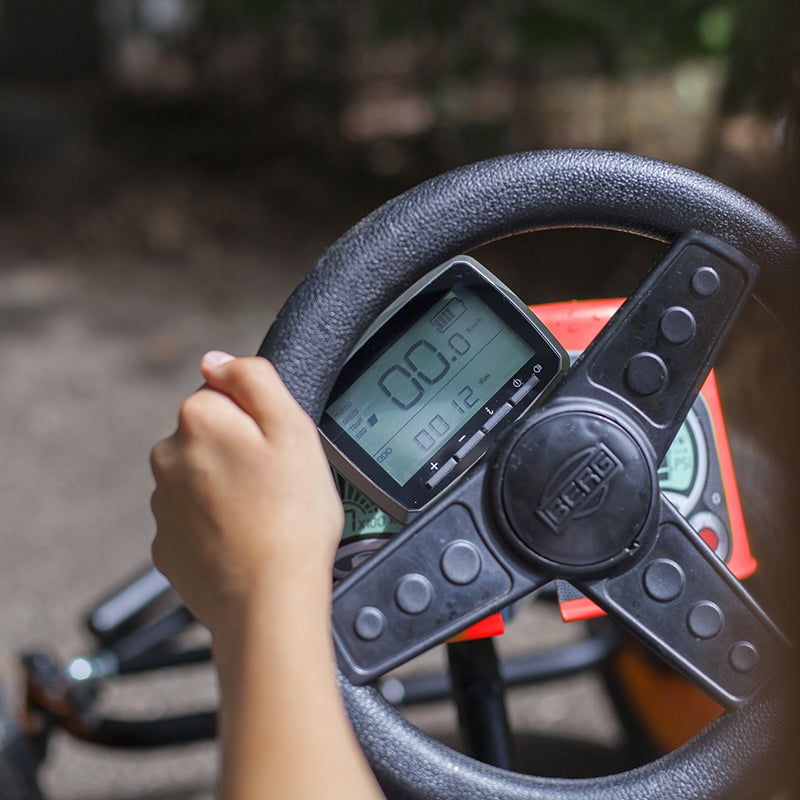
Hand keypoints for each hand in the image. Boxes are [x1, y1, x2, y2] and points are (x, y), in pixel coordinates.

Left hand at [150, 352, 342, 636]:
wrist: (269, 600)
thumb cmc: (291, 516)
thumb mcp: (293, 428)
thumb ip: (254, 379)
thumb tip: (216, 360)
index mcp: (199, 419)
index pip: (224, 394)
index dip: (259, 420)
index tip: (277, 451)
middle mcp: (168, 457)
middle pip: (210, 436)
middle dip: (240, 452)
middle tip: (276, 484)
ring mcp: (163, 504)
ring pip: (201, 478)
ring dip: (227, 488)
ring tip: (264, 517)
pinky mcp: (166, 544)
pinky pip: (194, 519)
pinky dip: (216, 525)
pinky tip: (245, 540)